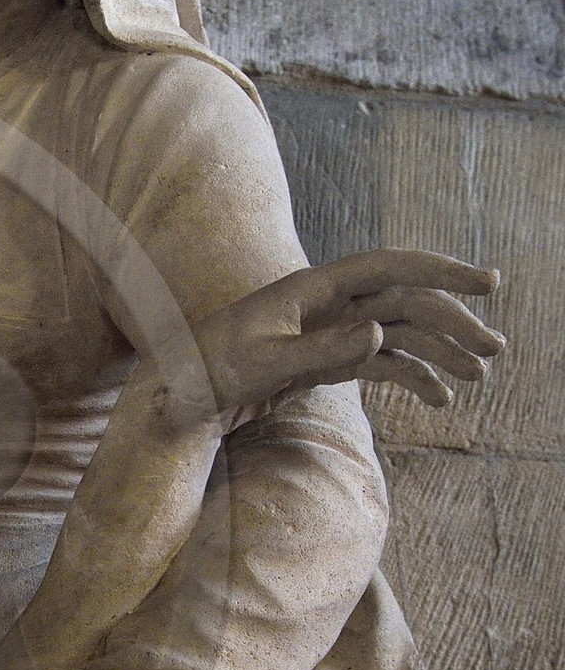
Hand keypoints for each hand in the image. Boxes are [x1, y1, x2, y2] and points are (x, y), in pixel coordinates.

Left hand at [166, 251, 501, 433]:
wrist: (176, 402)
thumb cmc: (206, 373)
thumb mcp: (262, 363)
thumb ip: (321, 349)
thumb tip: (381, 333)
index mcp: (312, 288)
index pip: (389, 267)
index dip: (441, 270)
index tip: (487, 282)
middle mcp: (325, 304)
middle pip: (403, 302)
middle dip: (451, 322)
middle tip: (494, 349)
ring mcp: (325, 333)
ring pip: (397, 335)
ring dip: (438, 352)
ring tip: (476, 376)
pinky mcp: (322, 363)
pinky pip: (377, 364)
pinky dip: (410, 376)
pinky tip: (438, 396)